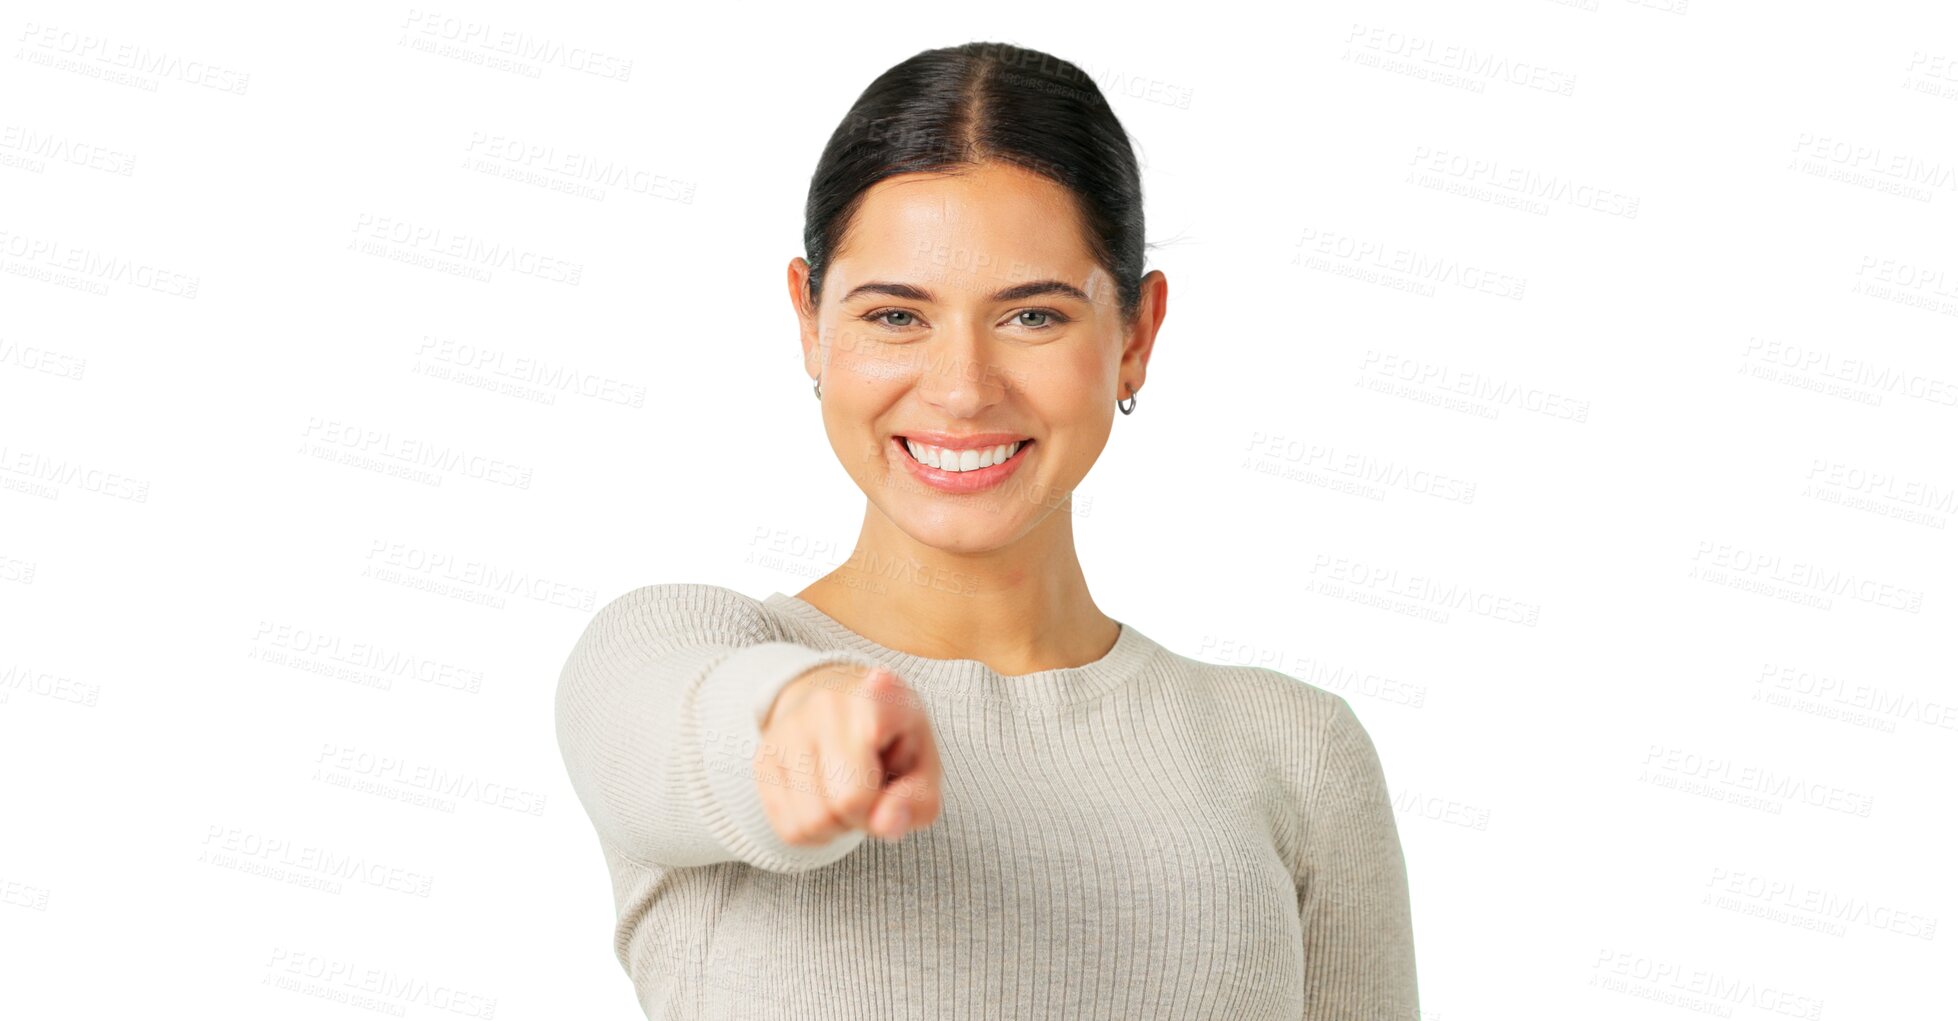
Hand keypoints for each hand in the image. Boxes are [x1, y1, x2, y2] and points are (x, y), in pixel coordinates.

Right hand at [755, 662, 941, 845]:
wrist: (843, 699)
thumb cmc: (893, 738)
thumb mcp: (924, 764)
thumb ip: (917, 801)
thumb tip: (885, 825)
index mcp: (875, 699)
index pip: (859, 791)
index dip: (887, 803)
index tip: (895, 771)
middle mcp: (823, 705)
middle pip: (837, 807)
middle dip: (862, 815)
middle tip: (873, 788)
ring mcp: (786, 730)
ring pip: (808, 823)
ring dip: (836, 825)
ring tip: (848, 790)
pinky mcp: (763, 757)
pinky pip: (788, 829)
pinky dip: (814, 830)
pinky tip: (826, 797)